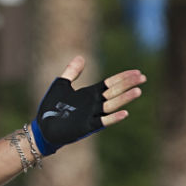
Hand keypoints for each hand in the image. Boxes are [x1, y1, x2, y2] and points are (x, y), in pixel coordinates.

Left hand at [30, 56, 145, 154]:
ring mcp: (91, 115)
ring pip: (112, 105)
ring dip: (124, 99)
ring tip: (138, 91)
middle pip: (114, 92)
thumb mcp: (61, 86)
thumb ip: (72, 72)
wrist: (43, 128)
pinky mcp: (86, 126)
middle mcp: (94, 104)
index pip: (110, 83)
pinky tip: (125, 113)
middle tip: (143, 78)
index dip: (123, 77)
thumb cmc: (51, 108)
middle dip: (128, 85)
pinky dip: (113, 118)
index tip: (137, 72)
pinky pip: (102, 122)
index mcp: (90, 94)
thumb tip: (81, 57)